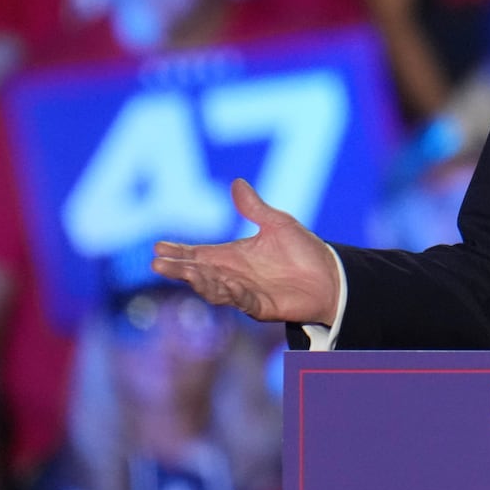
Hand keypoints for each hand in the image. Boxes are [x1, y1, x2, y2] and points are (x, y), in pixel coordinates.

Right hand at [152, 179, 340, 324]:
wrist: (332, 276)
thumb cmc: (304, 252)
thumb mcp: (278, 224)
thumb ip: (255, 208)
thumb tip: (237, 182)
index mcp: (233, 256)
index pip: (198, 254)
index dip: (178, 252)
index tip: (158, 247)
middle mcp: (234, 276)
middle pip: (199, 273)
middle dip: (179, 269)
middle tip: (157, 264)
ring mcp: (246, 293)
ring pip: (215, 290)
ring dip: (198, 282)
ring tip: (184, 272)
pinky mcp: (263, 307)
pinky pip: (243, 301)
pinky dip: (232, 293)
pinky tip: (224, 284)